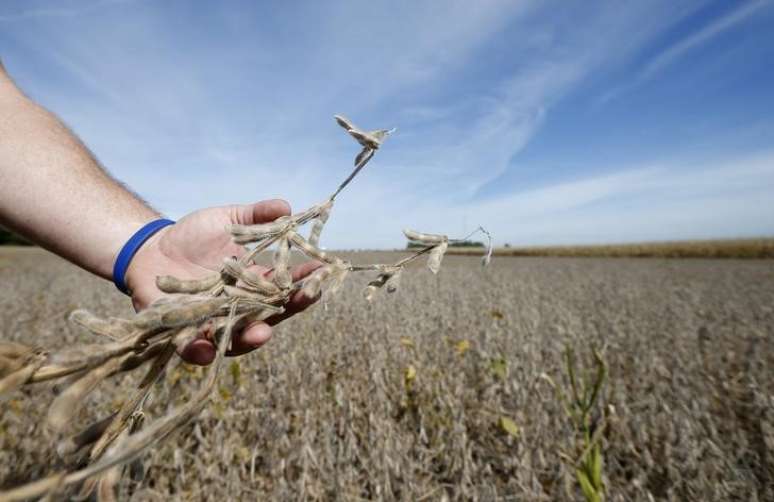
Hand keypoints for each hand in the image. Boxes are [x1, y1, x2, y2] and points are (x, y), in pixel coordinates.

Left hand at [124, 199, 320, 364]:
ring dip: (252, 338)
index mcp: (255, 283)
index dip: (306, 278)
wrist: (151, 248)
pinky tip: (207, 348)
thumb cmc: (194, 235)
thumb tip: (286, 206)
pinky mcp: (184, 332)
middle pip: (272, 314)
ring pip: (239, 338)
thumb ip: (255, 216)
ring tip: (261, 333)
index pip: (287, 284)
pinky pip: (195, 349)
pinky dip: (201, 351)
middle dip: (290, 308)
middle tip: (306, 297)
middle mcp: (241, 307)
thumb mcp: (227, 219)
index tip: (323, 269)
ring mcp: (215, 322)